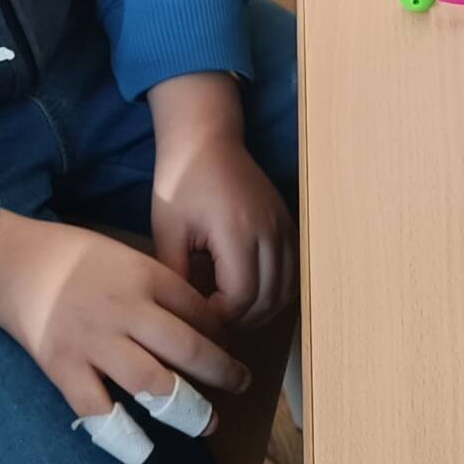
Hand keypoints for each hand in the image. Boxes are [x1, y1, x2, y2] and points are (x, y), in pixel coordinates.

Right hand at [0, 214, 247, 429]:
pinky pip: (98, 410)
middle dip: (222, 373)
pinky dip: (121, 435)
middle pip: (187, 349)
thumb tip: (205, 323)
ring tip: (208, 424)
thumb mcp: (127, 256)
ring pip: (151, 383)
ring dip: (186, 409)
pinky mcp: (64, 368)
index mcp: (144, 277)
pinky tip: (143, 451)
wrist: (14, 264)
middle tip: (240, 386)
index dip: (222, 335)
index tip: (232, 350)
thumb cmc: (76, 258)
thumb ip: (162, 286)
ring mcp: (94, 342)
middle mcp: (124, 311)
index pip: (199, 311)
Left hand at [148, 73, 295, 326]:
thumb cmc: (181, 181)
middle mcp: (269, 232)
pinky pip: (295, 271)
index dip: (222, 317)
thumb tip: (184, 315)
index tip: (199, 316)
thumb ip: (177, 274)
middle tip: (215, 323)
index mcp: (237, 232)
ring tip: (234, 313)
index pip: (242, 297)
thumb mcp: (168, 230)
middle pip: (268, 299)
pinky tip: (254, 294)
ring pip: (287, 289)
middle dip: (241, 320)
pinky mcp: (288, 223)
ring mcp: (283, 227)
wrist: (206, 140)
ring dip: (262, 309)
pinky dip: (278, 291)